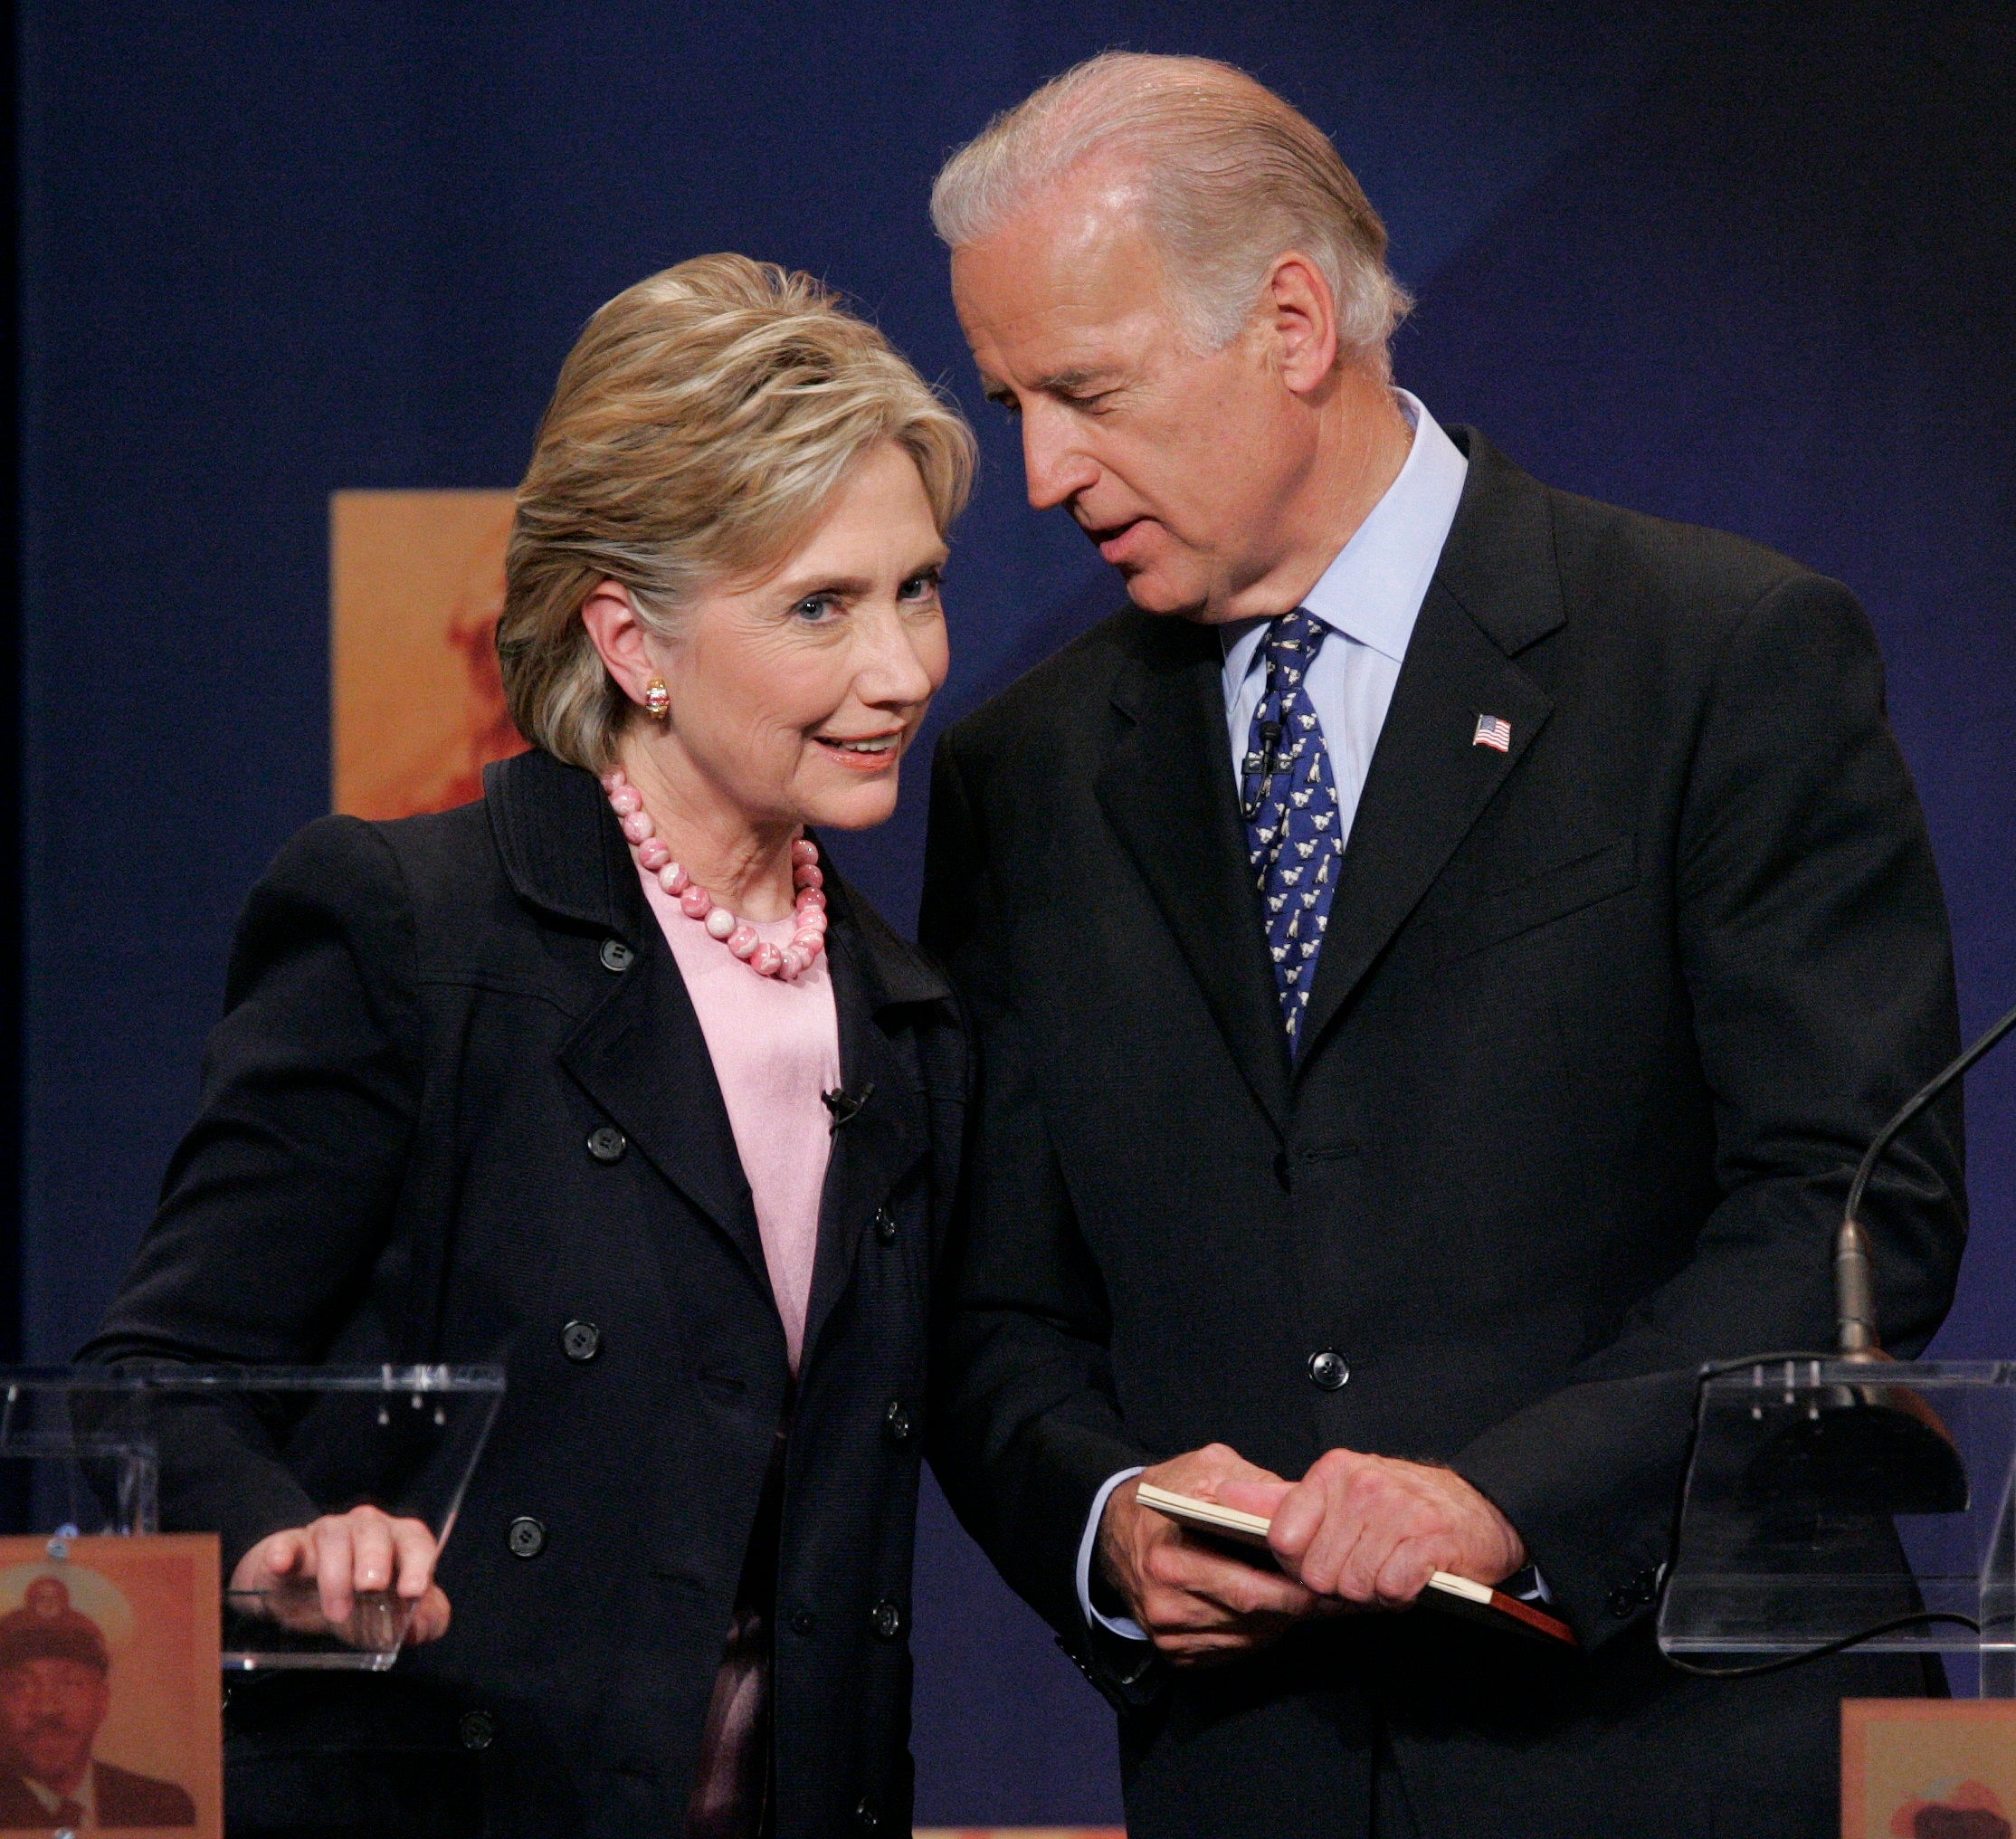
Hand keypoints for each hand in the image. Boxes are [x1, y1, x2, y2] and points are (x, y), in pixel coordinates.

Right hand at [230, 1504, 450, 1647]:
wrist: (299, 1593)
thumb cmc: (359, 1598)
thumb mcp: (393, 1611)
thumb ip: (424, 1618)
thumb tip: (423, 1626)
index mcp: (398, 1541)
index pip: (416, 1540)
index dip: (418, 1562)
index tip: (413, 1591)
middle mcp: (366, 1528)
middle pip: (375, 1531)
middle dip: (375, 1559)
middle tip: (370, 1588)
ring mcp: (327, 1533)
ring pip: (334, 1536)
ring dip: (336, 1573)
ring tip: (337, 1611)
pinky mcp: (291, 1546)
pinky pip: (288, 1542)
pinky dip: (284, 1552)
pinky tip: (281, 1564)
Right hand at [1098, 1444, 1315, 1665]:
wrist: (1114, 1528)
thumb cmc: (1166, 1493)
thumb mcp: (1206, 1468)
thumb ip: (1253, 1485)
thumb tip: (1302, 1504)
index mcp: (1170, 1558)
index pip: (1248, 1588)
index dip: (1294, 1589)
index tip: (1327, 1581)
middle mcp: (1165, 1604)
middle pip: (1252, 1617)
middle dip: (1297, 1607)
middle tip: (1334, 1594)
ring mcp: (1168, 1633)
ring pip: (1247, 1637)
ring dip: (1281, 1620)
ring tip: (1312, 1598)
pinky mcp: (1174, 1651)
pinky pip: (1232, 1649)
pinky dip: (1259, 1632)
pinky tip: (1275, 1609)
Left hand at [1261, 1450, 1525, 1609]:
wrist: (1480, 1508)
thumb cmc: (1400, 1506)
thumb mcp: (1338, 1493)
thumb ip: (1279, 1500)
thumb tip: (1223, 1497)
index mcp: (1332, 1471)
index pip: (1283, 1539)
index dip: (1298, 1565)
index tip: (1320, 1562)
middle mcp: (1362, 1485)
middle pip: (1318, 1573)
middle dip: (1339, 1584)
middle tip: (1365, 1568)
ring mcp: (1397, 1510)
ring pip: (1354, 1585)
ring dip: (1372, 1591)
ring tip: (1388, 1569)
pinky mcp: (1430, 1541)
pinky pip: (1392, 1589)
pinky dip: (1400, 1595)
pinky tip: (1411, 1578)